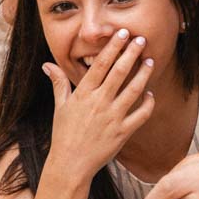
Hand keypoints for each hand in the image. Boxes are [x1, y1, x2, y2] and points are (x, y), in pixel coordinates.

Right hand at [44, 30, 154, 182]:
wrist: (71, 164)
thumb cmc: (64, 135)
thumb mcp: (60, 107)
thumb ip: (59, 84)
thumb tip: (48, 64)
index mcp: (84, 94)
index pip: (101, 64)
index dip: (113, 47)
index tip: (122, 33)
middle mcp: (99, 103)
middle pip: (119, 72)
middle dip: (132, 53)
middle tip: (142, 39)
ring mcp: (113, 118)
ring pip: (133, 90)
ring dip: (143, 74)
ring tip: (150, 61)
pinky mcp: (123, 132)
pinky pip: (141, 115)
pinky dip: (148, 103)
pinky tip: (150, 94)